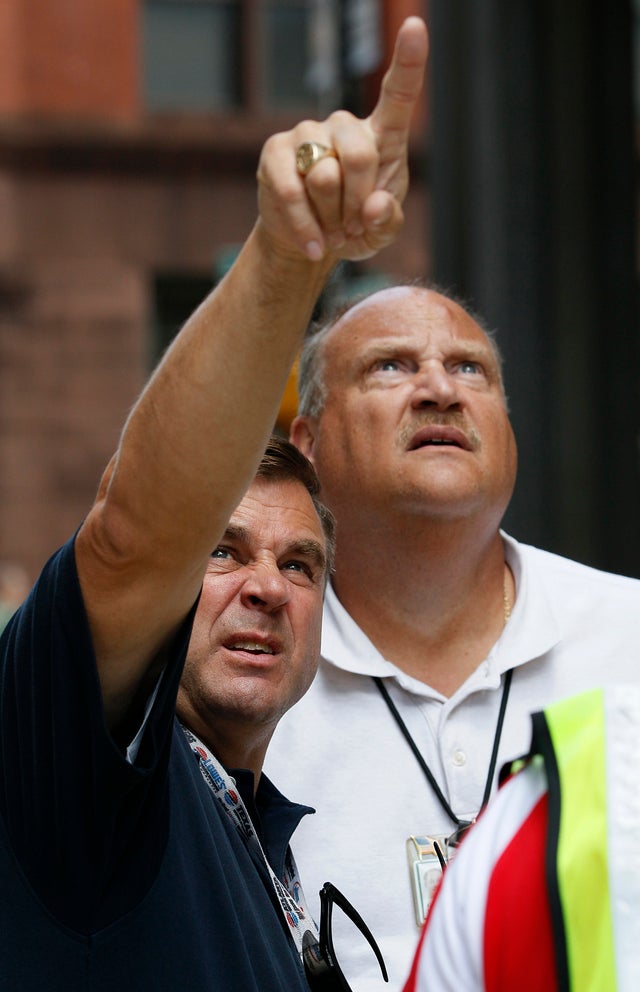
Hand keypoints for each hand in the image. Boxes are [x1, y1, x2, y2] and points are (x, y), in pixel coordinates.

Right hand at [256, 16, 428, 263]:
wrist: (311, 242)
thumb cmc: (355, 227)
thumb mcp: (381, 232)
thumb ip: (388, 221)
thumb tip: (373, 206)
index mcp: (381, 136)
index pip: (398, 93)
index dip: (408, 61)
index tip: (416, 26)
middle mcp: (344, 125)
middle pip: (359, 156)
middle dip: (357, 202)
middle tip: (353, 225)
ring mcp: (307, 133)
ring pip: (323, 177)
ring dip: (331, 217)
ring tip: (332, 228)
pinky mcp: (276, 151)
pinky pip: (292, 191)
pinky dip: (307, 226)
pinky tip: (315, 243)